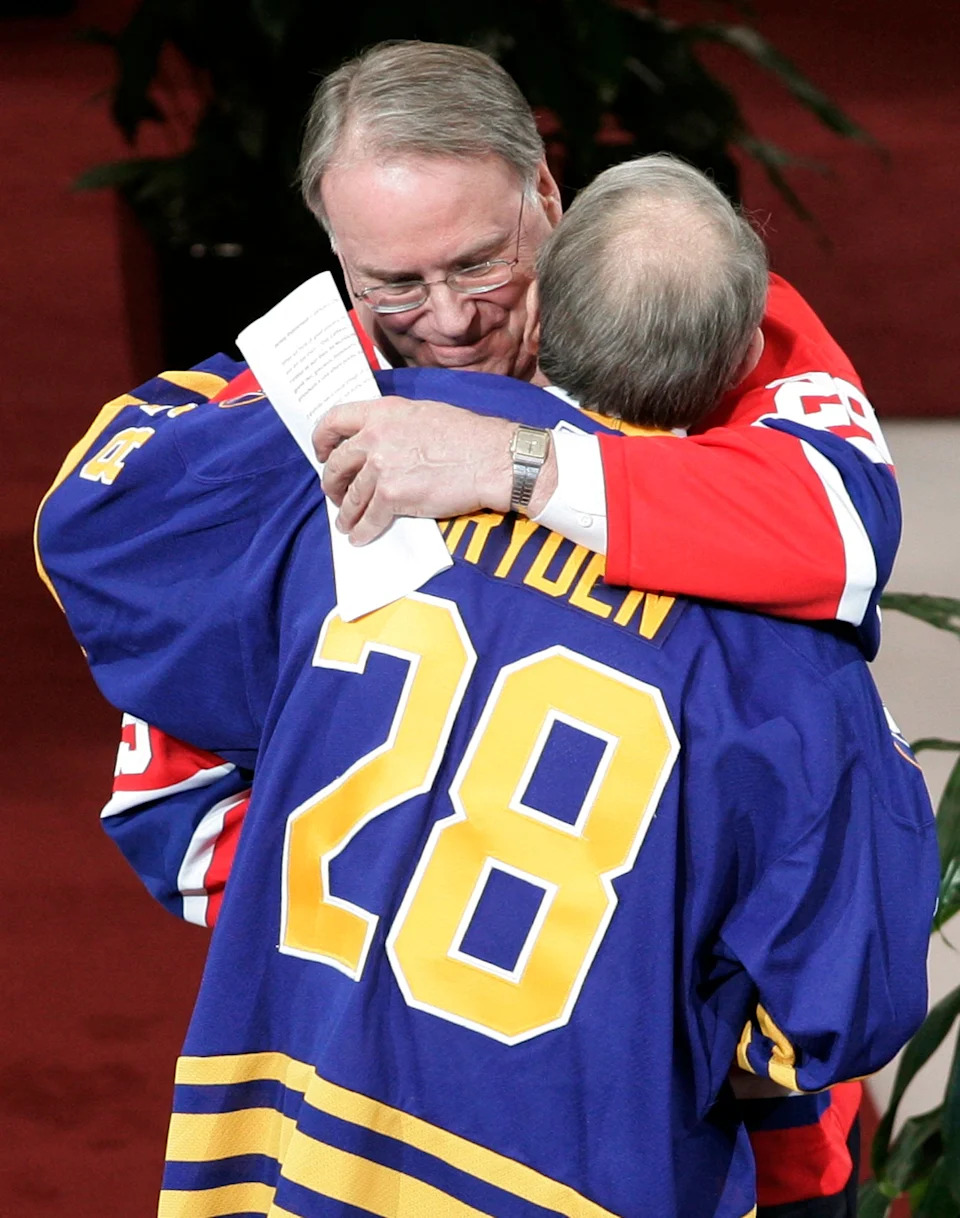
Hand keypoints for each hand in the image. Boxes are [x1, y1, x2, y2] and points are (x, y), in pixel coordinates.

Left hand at [314, 397, 521, 544]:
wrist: (492, 459)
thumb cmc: (468, 436)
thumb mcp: (423, 414)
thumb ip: (394, 424)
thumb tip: (380, 441)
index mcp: (382, 413)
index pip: (334, 420)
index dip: (322, 439)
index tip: (322, 452)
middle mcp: (375, 437)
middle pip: (336, 464)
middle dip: (331, 484)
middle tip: (335, 493)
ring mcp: (382, 467)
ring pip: (350, 497)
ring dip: (345, 514)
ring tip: (346, 523)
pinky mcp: (392, 496)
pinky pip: (368, 519)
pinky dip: (361, 531)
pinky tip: (360, 537)